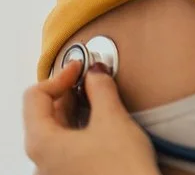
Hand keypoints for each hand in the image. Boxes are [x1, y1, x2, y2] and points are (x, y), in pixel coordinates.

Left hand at [24, 63, 157, 174]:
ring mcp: (54, 172)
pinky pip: (67, 148)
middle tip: (94, 80)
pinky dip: (81, 130)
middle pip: (43, 114)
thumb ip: (101, 90)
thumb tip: (96, 72)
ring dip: (76, 111)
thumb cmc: (121, 171)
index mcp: (41, 142)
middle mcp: (40, 160)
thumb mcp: (113, 120)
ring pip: (57, 132)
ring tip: (102, 101)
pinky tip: (103, 128)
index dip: (60, 76)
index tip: (82, 68)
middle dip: (69, 93)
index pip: (35, 96)